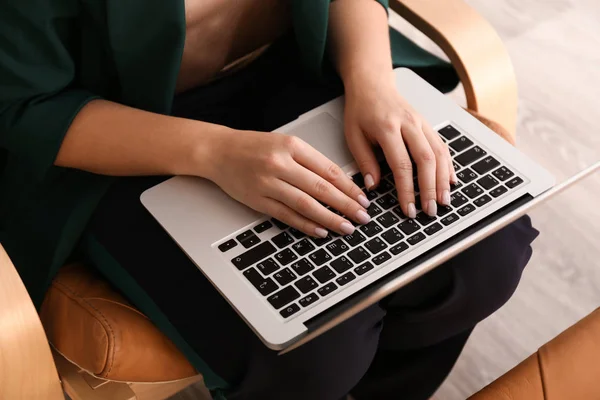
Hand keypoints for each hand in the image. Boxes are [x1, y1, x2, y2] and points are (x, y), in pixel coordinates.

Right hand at [205, 130, 371, 236]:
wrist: (219, 152)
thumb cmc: (254, 147)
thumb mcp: (285, 144)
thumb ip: (310, 161)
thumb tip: (340, 184)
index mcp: (292, 146)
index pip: (328, 170)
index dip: (349, 187)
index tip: (363, 199)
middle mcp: (280, 164)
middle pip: (321, 188)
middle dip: (346, 205)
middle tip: (363, 217)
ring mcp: (268, 183)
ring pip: (306, 204)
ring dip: (329, 218)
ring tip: (346, 227)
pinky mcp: (257, 200)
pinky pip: (287, 215)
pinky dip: (306, 225)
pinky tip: (320, 231)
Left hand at [343, 72, 456, 217]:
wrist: (372, 84)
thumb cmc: (360, 110)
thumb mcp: (353, 136)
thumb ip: (365, 161)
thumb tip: (374, 187)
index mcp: (387, 127)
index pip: (401, 164)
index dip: (407, 190)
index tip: (408, 209)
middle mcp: (409, 124)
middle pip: (426, 160)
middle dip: (430, 188)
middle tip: (430, 211)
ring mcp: (422, 123)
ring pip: (439, 153)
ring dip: (443, 180)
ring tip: (444, 202)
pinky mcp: (428, 125)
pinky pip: (443, 146)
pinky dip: (449, 166)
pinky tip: (451, 182)